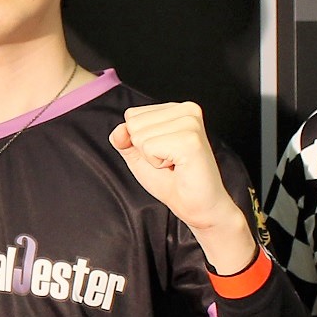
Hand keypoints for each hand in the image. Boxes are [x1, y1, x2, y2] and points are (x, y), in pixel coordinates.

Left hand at [109, 102, 252, 265]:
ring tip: (174, 164)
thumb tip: (119, 130)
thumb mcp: (139, 156)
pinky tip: (178, 167)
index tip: (162, 152)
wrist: (197, 206)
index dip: (139, 141)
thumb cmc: (173, 181)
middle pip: (133, 124)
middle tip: (169, 161)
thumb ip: (124, 140)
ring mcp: (190, 123)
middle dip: (145, 150)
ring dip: (152, 158)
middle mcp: (186, 110)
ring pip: (140, 136)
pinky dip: (157, 164)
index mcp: (176, 109)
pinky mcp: (190, 140)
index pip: (132, 115)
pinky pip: (149, 148)